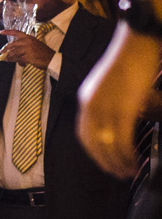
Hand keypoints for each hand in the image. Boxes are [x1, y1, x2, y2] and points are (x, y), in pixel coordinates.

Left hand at [0, 29, 53, 68]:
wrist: (51, 59)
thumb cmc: (42, 53)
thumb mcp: (33, 46)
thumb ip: (22, 47)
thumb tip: (10, 52)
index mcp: (28, 38)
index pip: (17, 32)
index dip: (8, 32)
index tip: (1, 32)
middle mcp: (27, 42)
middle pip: (12, 44)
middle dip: (5, 49)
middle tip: (1, 53)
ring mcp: (27, 49)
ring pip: (13, 53)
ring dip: (10, 58)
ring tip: (9, 60)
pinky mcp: (27, 57)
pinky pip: (18, 60)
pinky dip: (19, 62)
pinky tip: (22, 64)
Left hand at [77, 23, 161, 177]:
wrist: (135, 43)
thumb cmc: (127, 63)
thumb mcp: (110, 85)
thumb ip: (107, 103)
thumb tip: (116, 122)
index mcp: (86, 99)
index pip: (83, 134)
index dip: (94, 153)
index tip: (105, 164)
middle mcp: (91, 105)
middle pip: (94, 144)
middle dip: (105, 162)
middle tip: (118, 174)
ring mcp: (106, 107)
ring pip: (108, 145)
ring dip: (118, 162)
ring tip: (129, 172)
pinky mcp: (123, 108)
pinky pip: (122, 139)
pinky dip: (127, 154)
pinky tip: (135, 161)